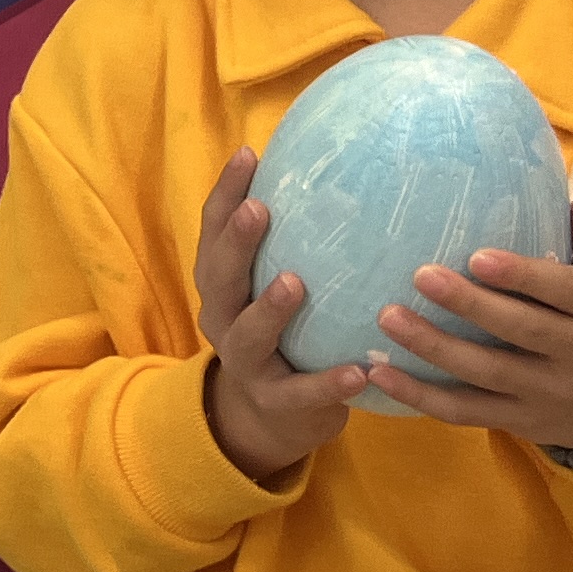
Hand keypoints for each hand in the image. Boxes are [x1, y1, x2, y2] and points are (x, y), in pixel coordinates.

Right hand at [195, 146, 366, 484]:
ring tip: (295, 284)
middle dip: (236, 243)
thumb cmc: (283, 331)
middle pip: (220, 277)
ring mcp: (245, 363)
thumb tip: (340, 169)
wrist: (267, 417)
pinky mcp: (277, 403)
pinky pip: (302, 394)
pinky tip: (360, 373)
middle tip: (259, 210)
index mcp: (221, 282)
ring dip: (270, 310)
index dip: (225, 193)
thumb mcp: (273, 285)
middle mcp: (223, 318)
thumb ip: (294, 242)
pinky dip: (329, 384)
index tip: (248, 154)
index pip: (213, 230)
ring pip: (249, 336)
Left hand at [371, 192, 572, 454]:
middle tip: (421, 276)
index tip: (478, 256)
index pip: (569, 292)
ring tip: (389, 317)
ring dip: (435, 348)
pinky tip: (380, 373)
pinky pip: (465, 412)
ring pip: (487, 374)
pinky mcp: (518, 422)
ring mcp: (549, 395)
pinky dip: (421, 396)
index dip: (526, 276)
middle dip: (471, 305)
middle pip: (524, 331)